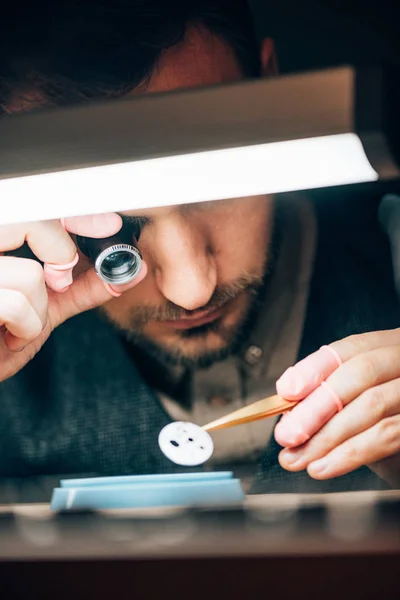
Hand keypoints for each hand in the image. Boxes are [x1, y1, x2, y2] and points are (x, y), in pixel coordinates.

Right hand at [0, 214, 146, 381]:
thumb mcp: (42, 311)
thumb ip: (77, 290)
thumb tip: (123, 274)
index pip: (37, 210)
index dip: (76, 213)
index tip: (108, 226)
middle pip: (32, 224)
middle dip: (60, 254)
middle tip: (58, 280)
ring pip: (30, 274)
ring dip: (38, 311)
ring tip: (19, 325)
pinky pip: (15, 303)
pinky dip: (26, 328)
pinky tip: (8, 336)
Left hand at [274, 329, 399, 484]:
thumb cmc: (381, 423)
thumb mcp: (353, 403)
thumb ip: (327, 399)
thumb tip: (288, 411)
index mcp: (388, 347)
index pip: (349, 348)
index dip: (314, 368)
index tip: (286, 390)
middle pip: (360, 373)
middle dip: (316, 406)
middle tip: (286, 434)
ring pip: (371, 406)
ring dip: (326, 437)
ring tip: (297, 458)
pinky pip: (385, 437)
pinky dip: (348, 455)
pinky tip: (322, 466)